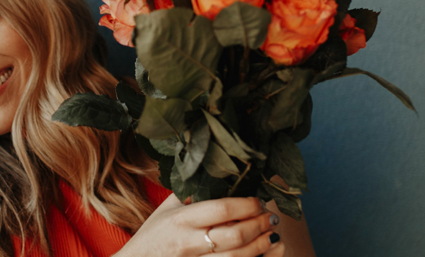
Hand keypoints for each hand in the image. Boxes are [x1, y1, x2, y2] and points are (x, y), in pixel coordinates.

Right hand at [115, 194, 284, 256]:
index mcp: (181, 219)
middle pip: (234, 235)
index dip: (246, 205)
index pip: (221, 209)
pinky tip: (262, 252)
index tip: (258, 201)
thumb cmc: (152, 234)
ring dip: (260, 245)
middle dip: (258, 225)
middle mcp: (188, 242)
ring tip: (271, 234)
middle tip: (271, 217)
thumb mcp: (166, 209)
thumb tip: (218, 175)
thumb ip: (190, 193)